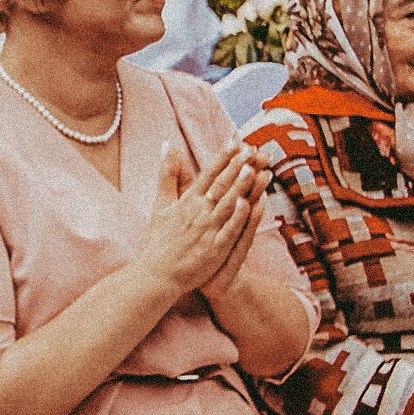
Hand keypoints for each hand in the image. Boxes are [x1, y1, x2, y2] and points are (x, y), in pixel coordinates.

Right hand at [140, 141, 261, 300]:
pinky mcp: (215, 248)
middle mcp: (198, 212)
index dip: (222, 157)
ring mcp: (207, 230)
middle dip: (236, 167)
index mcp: (187, 200)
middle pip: (220, 186)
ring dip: (240, 187)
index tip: (234, 142)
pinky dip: (238, 217)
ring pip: (227, 204)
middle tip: (251, 150)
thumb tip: (168, 145)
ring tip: (253, 169)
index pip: (207, 174)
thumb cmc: (161, 238)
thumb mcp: (161, 202)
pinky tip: (249, 204)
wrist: (160, 272)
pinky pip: (229, 230)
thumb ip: (167, 174)